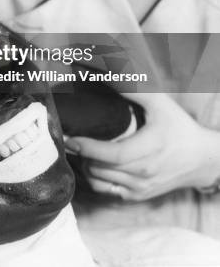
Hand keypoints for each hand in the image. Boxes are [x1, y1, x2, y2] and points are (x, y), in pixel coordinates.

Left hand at [65, 93, 219, 200]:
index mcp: (150, 149)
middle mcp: (144, 172)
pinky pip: (106, 191)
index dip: (87, 147)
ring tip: (79, 148)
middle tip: (68, 138)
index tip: (70, 137)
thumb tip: (105, 73)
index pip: (111, 155)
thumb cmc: (178, 127)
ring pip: (99, 180)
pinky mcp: (138, 196)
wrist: (201, 159)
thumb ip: (132, 88)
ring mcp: (140, 188)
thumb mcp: (160, 103)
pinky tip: (91, 163)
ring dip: (85, 165)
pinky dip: (94, 178)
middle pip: (100, 168)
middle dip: (80, 153)